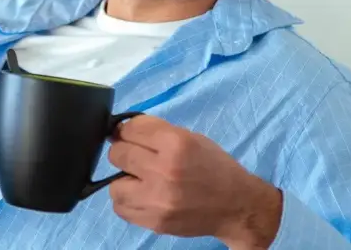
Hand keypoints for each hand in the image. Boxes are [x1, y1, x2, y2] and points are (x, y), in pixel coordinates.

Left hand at [107, 115, 282, 248]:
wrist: (236, 206)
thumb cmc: (215, 167)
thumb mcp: (191, 138)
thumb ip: (157, 133)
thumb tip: (123, 131)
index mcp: (175, 143)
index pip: (130, 129)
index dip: (127, 130)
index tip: (130, 135)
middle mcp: (164, 170)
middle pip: (117, 154)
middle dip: (124, 152)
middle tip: (136, 158)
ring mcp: (157, 199)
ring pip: (113, 186)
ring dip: (124, 180)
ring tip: (140, 180)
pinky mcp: (155, 222)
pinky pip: (121, 209)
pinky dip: (128, 201)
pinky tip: (143, 196)